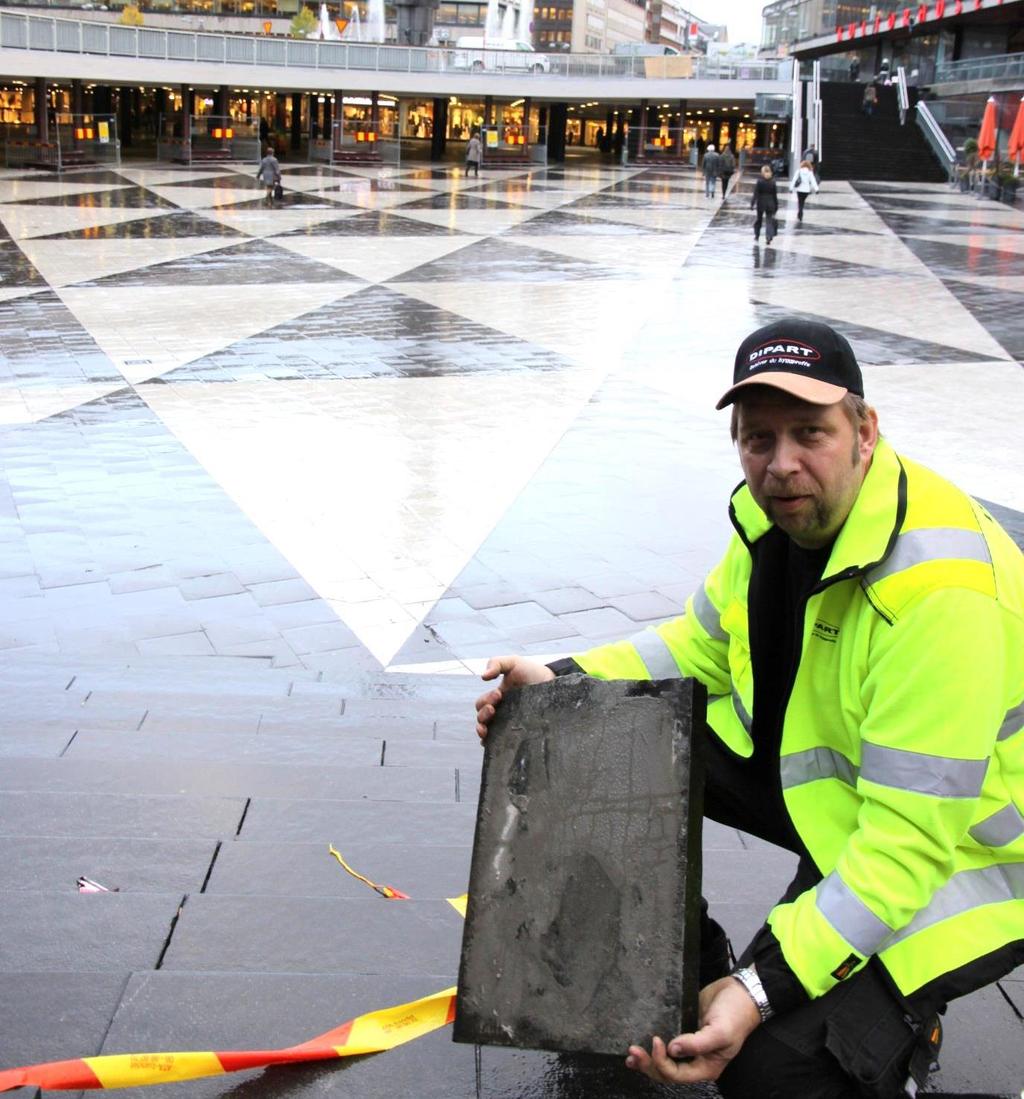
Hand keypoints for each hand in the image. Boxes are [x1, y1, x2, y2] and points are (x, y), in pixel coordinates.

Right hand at [474, 656, 553, 740]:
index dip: (486, 700)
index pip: (482, 704)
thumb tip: (482, 677)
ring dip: (482, 730)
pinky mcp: (520, 731)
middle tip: (494, 708)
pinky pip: (501, 741)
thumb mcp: (513, 662)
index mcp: (497, 698)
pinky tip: (490, 743)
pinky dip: (491, 744)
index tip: (499, 693)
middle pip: (482, 718)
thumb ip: (496, 663)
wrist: (553, 682)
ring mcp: (510, 723)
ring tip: (486, 729)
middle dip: (483, 714)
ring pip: (489, 732)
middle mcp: (501, 712)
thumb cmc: (532, 672)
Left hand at [624, 976, 760, 1084]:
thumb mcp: (721, 1032)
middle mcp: (695, 1060)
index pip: (677, 1074)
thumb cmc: (736, 1015)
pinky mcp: (681, 1028)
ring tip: (630, 1054)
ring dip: (646, 1059)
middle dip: (649, 1064)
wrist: (740, 992)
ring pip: (663, 1060)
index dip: (663, 1063)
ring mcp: (687, 1045)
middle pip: (666, 1072)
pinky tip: (638, 1040)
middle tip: (633, 1051)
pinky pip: (664, 1042)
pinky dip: (650, 1045)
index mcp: (706, 1066)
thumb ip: (698, 1043)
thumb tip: (673, 1050)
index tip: (656, 1042)